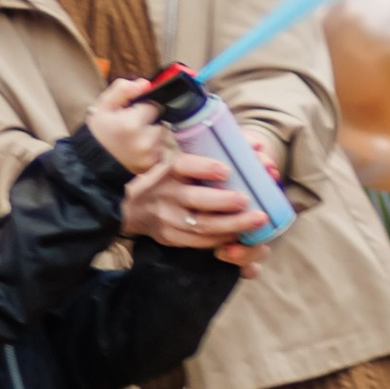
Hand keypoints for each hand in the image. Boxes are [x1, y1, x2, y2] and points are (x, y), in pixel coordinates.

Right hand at [82, 75, 169, 178]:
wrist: (94, 161)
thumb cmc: (100, 130)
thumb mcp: (104, 105)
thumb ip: (123, 89)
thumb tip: (145, 84)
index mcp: (131, 124)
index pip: (154, 106)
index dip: (143, 108)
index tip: (131, 113)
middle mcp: (144, 141)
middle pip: (160, 122)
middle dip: (149, 122)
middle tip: (131, 126)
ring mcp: (149, 156)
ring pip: (161, 137)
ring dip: (151, 135)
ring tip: (134, 138)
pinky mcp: (151, 165)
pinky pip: (160, 151)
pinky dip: (151, 149)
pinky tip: (137, 149)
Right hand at [122, 155, 266, 263]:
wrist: (132, 209)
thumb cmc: (167, 182)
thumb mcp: (176, 166)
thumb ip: (210, 159)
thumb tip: (257, 146)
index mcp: (169, 171)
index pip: (184, 166)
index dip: (205, 168)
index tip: (226, 170)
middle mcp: (166, 194)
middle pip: (195, 199)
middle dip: (224, 201)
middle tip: (247, 200)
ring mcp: (167, 218)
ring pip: (202, 225)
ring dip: (232, 224)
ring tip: (256, 220)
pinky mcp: (170, 237)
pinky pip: (199, 242)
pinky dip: (221, 239)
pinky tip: (240, 235)